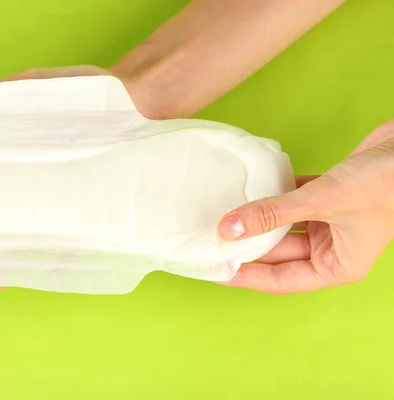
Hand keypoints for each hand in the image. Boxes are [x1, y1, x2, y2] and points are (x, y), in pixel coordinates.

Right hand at [0, 65, 162, 290]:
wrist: (137, 103)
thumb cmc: (76, 96)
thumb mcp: (24, 91)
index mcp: (1, 161)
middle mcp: (22, 190)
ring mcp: (50, 208)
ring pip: (13, 246)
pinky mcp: (79, 219)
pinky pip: (55, 251)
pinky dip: (35, 266)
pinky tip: (13, 279)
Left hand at [216, 120, 393, 293]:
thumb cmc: (385, 184)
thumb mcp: (322, 202)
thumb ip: (273, 214)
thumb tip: (228, 229)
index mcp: (336, 265)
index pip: (280, 279)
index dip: (246, 277)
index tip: (215, 271)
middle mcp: (331, 247)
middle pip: (277, 253)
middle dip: (245, 247)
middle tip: (209, 242)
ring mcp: (328, 220)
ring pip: (281, 225)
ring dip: (255, 219)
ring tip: (220, 217)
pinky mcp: (326, 196)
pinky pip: (290, 199)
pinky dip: (271, 193)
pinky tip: (247, 189)